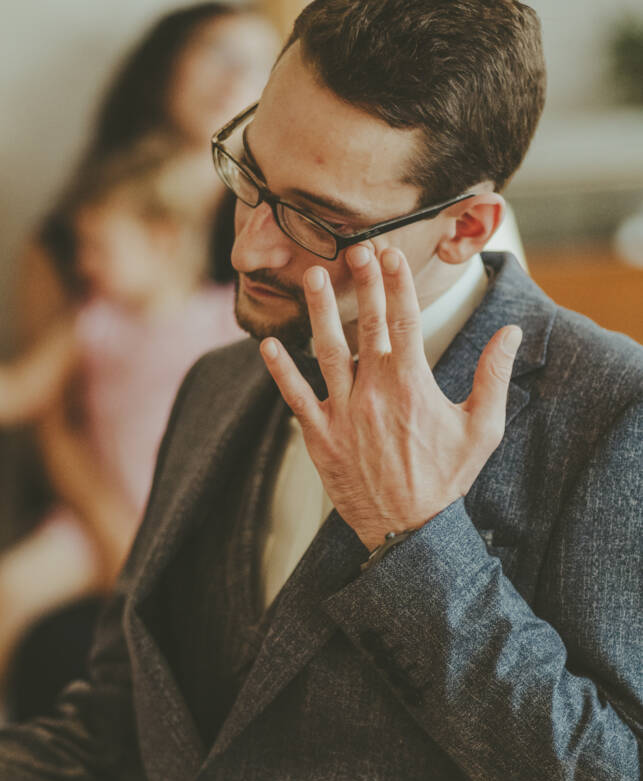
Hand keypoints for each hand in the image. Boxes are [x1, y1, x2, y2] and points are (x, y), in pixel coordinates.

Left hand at [260, 243, 521, 550]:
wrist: (410, 531)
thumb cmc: (448, 479)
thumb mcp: (483, 429)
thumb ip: (494, 376)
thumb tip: (512, 333)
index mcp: (413, 385)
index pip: (404, 321)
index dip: (397, 283)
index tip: (391, 254)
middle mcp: (374, 392)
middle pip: (366, 326)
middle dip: (363, 284)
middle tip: (356, 249)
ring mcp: (343, 413)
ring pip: (327, 352)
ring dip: (319, 312)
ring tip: (314, 277)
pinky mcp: (320, 437)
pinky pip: (295, 398)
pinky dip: (281, 371)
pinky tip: (268, 345)